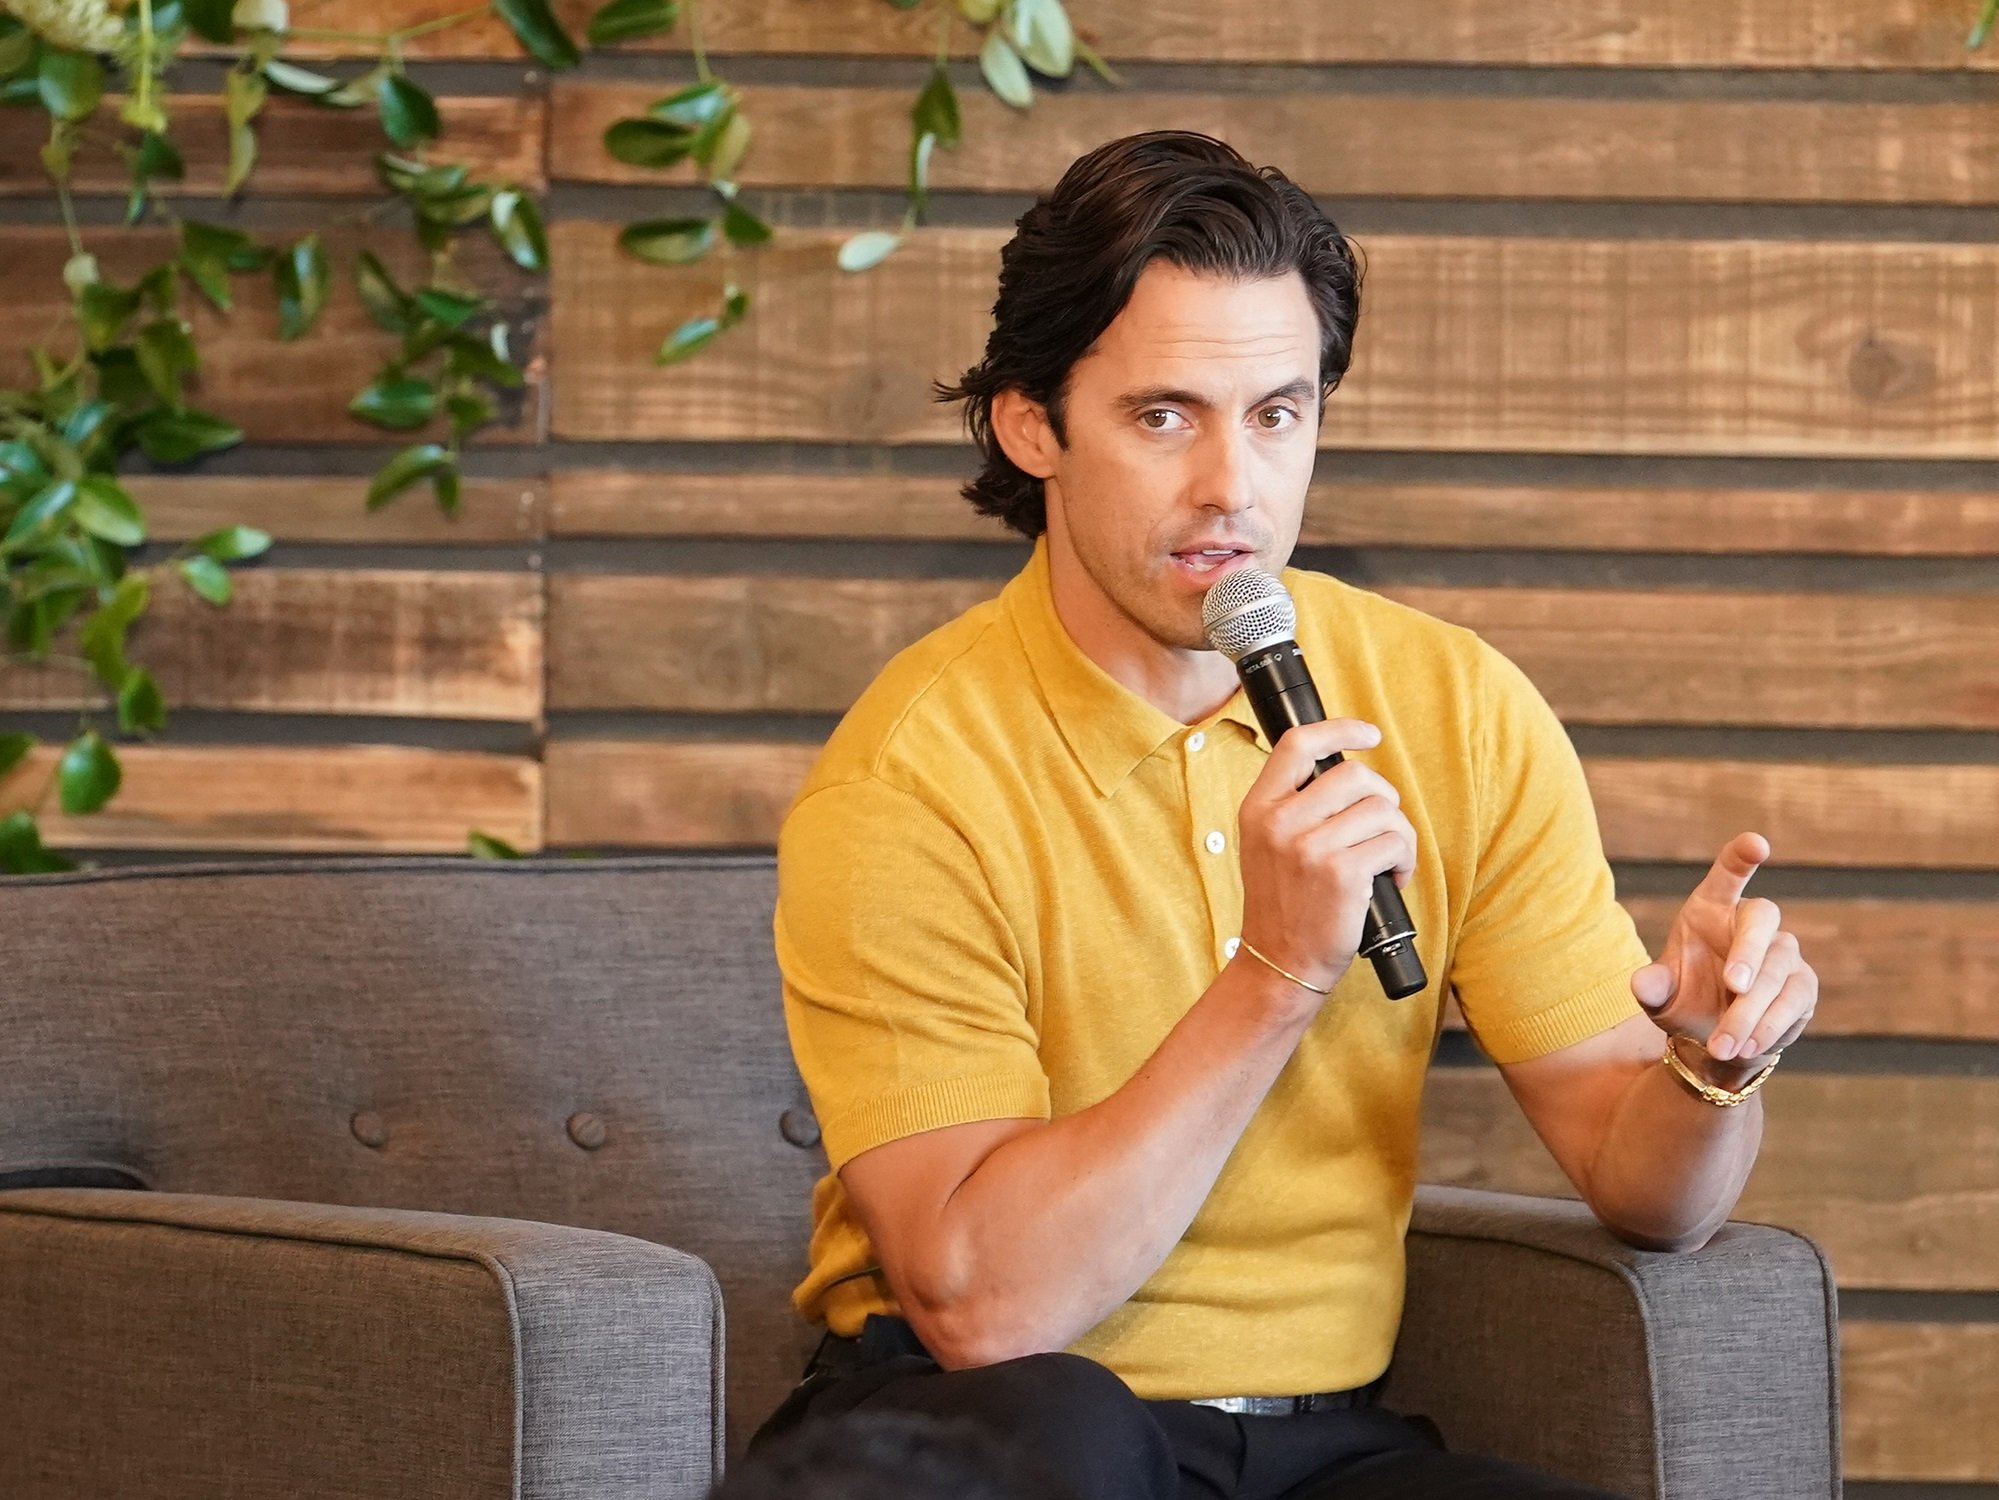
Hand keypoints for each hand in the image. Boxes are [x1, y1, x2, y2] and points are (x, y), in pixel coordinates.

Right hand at [1235, 718, 1417, 999]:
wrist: (1279, 963)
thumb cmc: (1283, 905)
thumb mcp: (1266, 845)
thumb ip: (1293, 806)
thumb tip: (1350, 772)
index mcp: (1258, 808)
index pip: (1297, 744)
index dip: (1340, 729)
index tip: (1368, 734)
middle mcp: (1280, 822)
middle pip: (1355, 774)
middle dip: (1383, 797)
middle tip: (1381, 826)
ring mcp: (1310, 847)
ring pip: (1382, 809)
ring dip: (1399, 833)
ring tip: (1389, 860)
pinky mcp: (1343, 873)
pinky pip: (1395, 842)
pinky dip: (1405, 860)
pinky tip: (1392, 880)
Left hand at [1631, 832, 1818, 1071]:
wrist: (1714, 1042)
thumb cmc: (1683, 1003)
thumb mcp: (1659, 997)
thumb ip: (1651, 987)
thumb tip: (1641, 984)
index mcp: (1711, 908)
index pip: (1729, 873)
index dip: (1741, 856)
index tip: (1757, 844)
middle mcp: (1751, 923)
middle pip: (1762, 920)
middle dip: (1749, 952)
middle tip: (1734, 985)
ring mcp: (1783, 952)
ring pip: (1778, 969)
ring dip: (1751, 1009)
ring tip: (1722, 1043)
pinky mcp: (1802, 985)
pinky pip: (1795, 999)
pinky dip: (1770, 1026)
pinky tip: (1746, 1046)